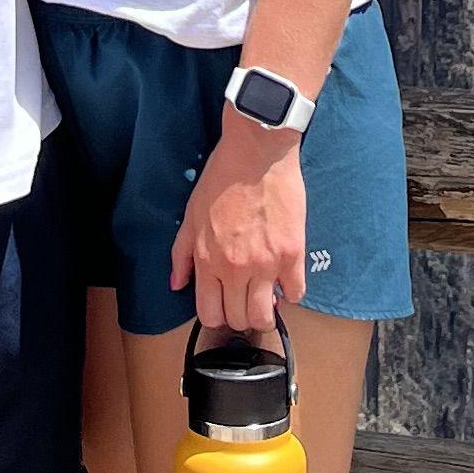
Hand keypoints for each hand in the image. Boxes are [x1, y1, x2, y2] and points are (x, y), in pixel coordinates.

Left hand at [174, 120, 308, 340]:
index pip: (210, 314)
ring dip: (266, 312)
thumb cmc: (221, 179)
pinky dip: (291, 292)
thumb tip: (177, 284)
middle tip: (245, 299)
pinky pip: (296, 293)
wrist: (256, 152)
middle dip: (241, 315)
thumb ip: (181, 255)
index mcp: (207, 260)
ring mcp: (266, 264)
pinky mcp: (293, 254)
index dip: (217, 316)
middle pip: (240, 320)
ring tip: (266, 296)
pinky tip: (285, 279)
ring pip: (267, 316)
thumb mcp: (190, 216)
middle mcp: (235, 269)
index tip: (224, 306)